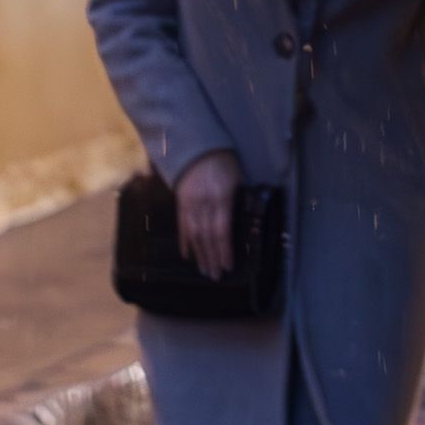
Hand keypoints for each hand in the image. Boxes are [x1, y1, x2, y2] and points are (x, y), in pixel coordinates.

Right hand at [176, 150, 240, 275]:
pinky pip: (182, 226)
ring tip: (204, 271)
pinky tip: (188, 255)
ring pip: (194, 235)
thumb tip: (244, 223)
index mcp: (220, 197)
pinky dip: (185, 242)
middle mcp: (203, 203)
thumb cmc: (224, 163)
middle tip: (216, 277)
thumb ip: (237, 201)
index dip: (224, 250)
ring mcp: (190, 203)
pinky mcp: (180, 203)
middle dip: (212, 258)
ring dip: (200, 255)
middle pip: (207, 236)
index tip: (228, 266)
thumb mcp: (237, 178)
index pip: (222, 229)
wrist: (198, 147)